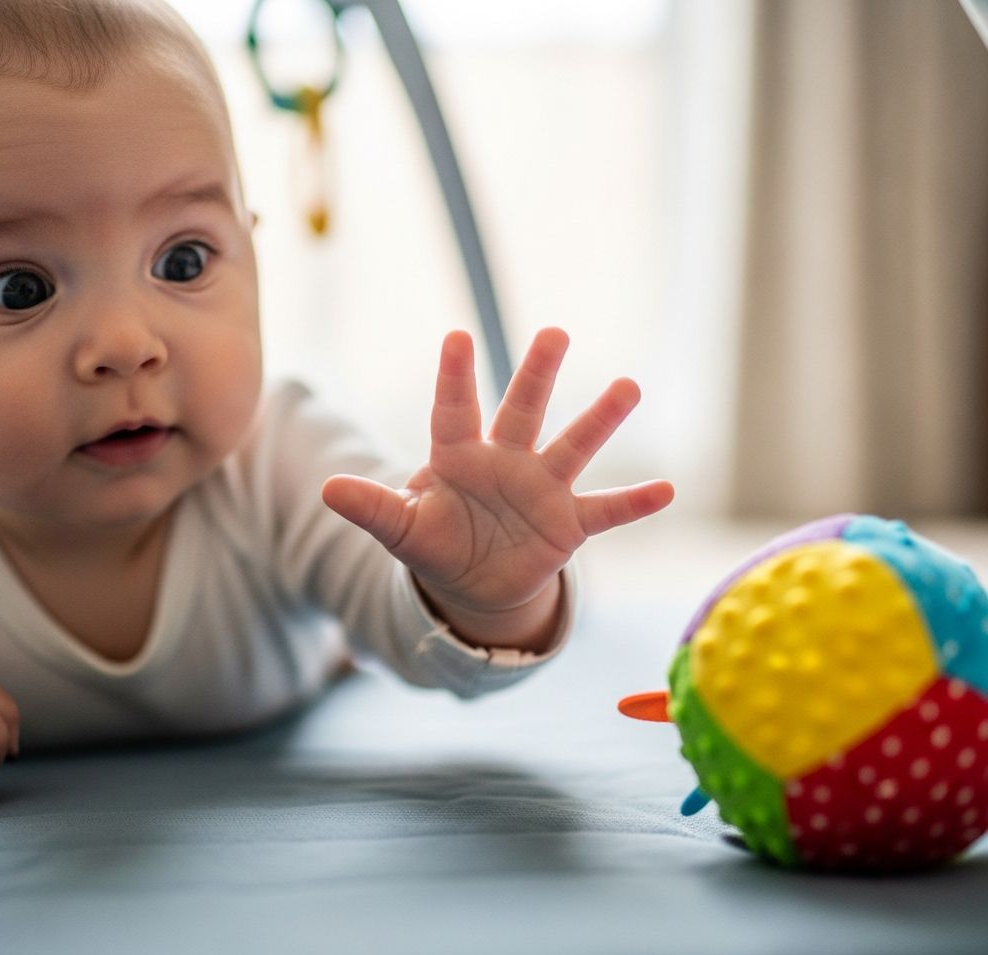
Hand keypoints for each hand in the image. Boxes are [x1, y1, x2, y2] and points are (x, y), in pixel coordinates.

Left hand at [322, 327, 673, 646]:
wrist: (475, 579)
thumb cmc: (436, 541)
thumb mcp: (402, 530)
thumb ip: (373, 508)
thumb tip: (327, 489)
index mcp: (458, 456)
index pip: (453, 410)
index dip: (454, 376)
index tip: (456, 336)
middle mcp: (505, 461)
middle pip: (522, 412)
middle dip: (536, 375)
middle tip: (555, 334)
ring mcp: (542, 488)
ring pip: (572, 447)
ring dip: (599, 420)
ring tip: (628, 386)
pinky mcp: (568, 523)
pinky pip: (606, 510)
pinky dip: (634, 503)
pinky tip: (668, 490)